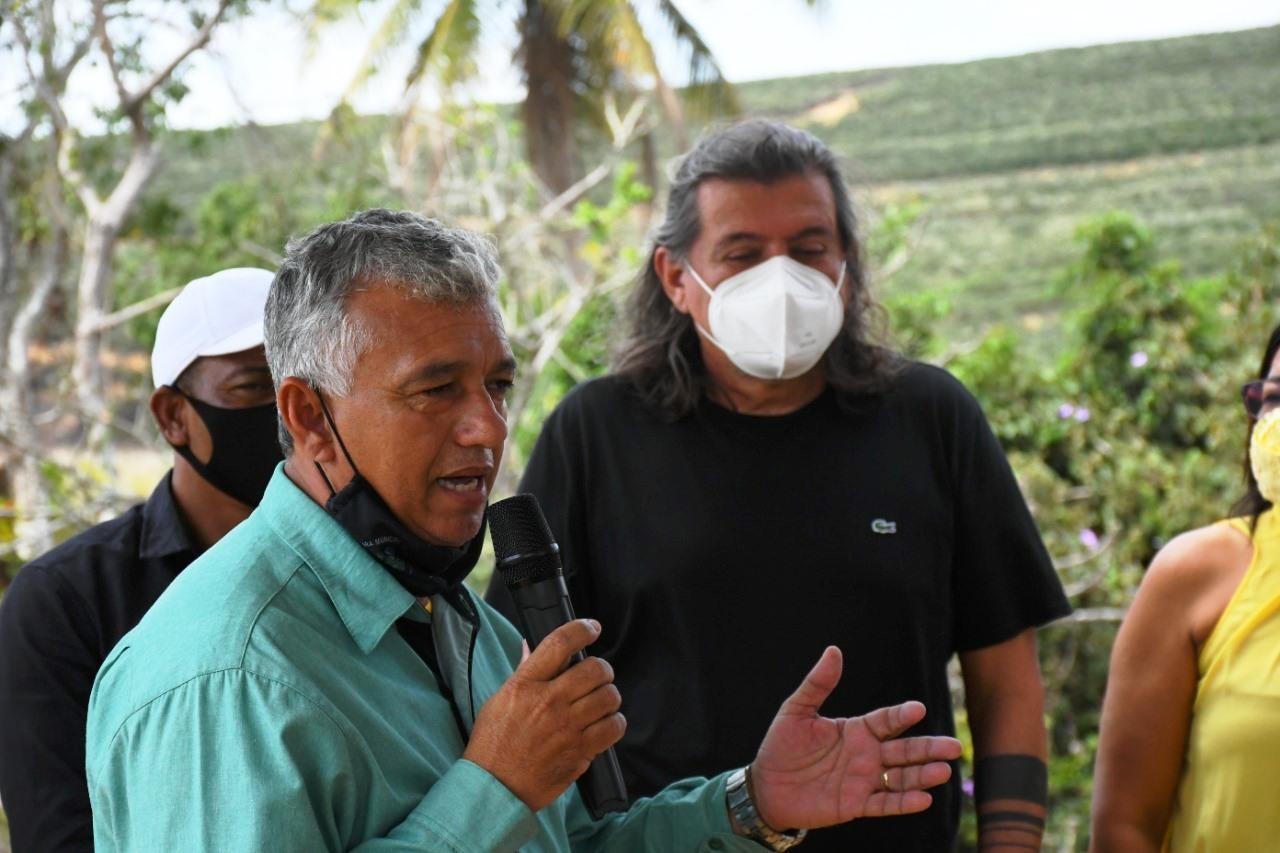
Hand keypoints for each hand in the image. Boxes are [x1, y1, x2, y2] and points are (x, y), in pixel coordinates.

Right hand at [463, 619, 625, 811]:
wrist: (495, 787)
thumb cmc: (493, 744)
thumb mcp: (499, 699)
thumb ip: (523, 672)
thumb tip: (532, 647)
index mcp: (526, 685)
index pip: (560, 643)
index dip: (582, 629)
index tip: (591, 628)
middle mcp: (549, 702)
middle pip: (595, 669)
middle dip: (602, 668)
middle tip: (597, 675)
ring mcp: (567, 728)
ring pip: (609, 697)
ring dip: (609, 696)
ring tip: (600, 701)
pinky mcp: (580, 752)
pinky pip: (613, 728)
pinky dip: (614, 722)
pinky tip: (604, 723)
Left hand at [749, 646, 961, 829]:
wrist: (766, 786)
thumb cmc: (781, 745)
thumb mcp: (796, 711)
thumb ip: (817, 684)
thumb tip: (834, 650)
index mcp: (856, 730)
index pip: (887, 721)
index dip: (902, 715)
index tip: (918, 709)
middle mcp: (866, 755)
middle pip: (904, 750)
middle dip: (928, 748)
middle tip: (954, 746)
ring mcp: (863, 780)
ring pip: (901, 777)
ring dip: (922, 775)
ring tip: (943, 771)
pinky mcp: (856, 805)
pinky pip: (884, 804)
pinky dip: (904, 802)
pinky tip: (923, 798)